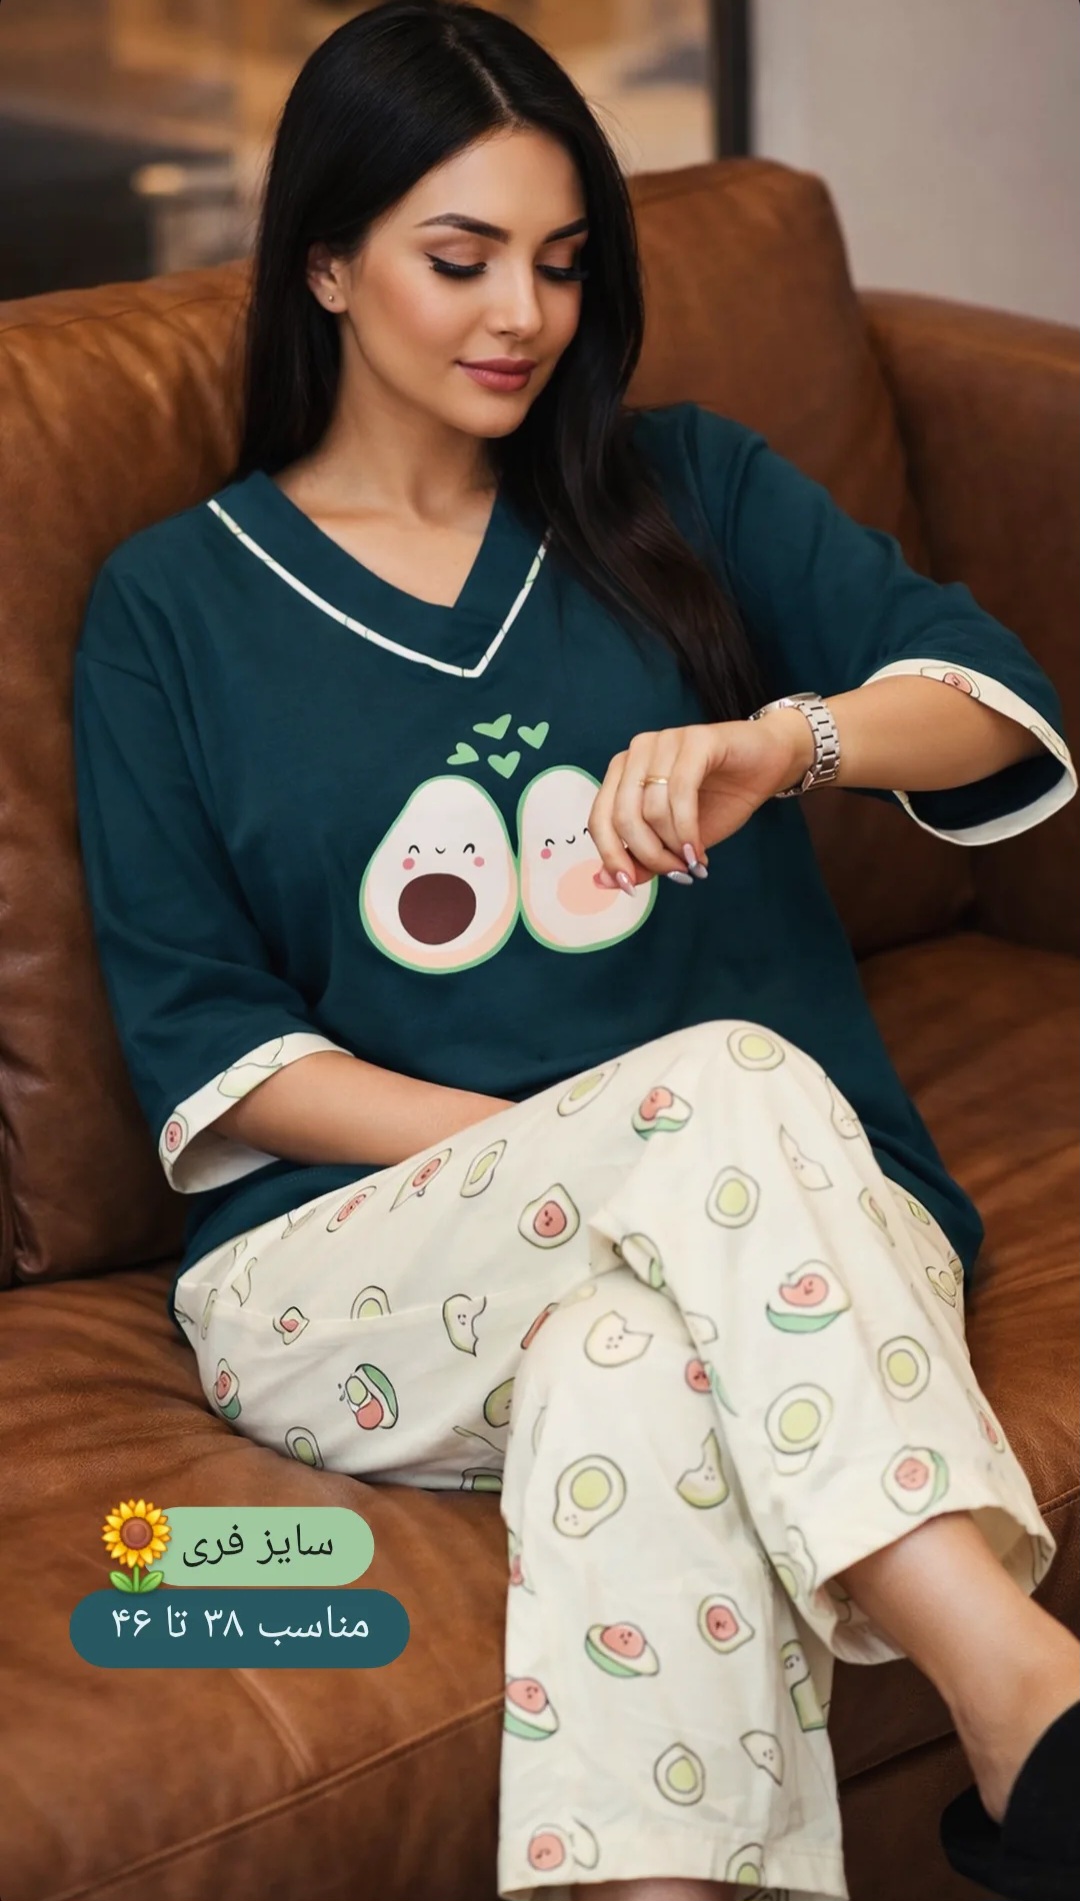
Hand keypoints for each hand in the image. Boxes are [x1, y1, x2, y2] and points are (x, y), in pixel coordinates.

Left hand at [587, 714, 812, 889]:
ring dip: (674, 846)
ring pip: (652, 809)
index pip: (600, 818)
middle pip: (623, 817)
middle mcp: (637, 752)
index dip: (611, 857)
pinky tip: (699, 849)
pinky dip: (687, 828)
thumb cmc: (720, 799)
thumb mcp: (676, 840)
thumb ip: (641, 858)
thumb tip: (603, 881)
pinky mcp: (696, 740)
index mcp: (623, 772)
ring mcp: (666, 741)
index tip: (631, 887)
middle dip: (649, 856)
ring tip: (694, 861)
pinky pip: (681, 792)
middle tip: (676, 874)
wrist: (768, 765)